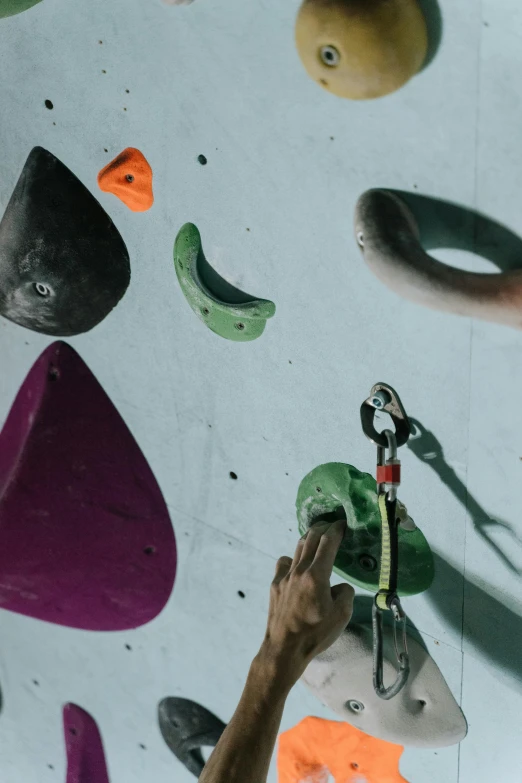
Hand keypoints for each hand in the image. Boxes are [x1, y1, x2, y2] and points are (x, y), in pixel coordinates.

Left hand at [256, 520, 354, 691]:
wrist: (284, 648)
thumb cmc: (315, 634)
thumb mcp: (342, 616)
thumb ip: (345, 593)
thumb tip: (338, 586)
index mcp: (317, 576)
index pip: (328, 543)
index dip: (337, 529)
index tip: (343, 523)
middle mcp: (299, 571)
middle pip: (311, 538)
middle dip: (323, 527)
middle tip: (333, 525)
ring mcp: (284, 576)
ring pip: (297, 548)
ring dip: (309, 539)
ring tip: (318, 537)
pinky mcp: (275, 585)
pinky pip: (284, 563)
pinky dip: (293, 558)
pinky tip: (298, 565)